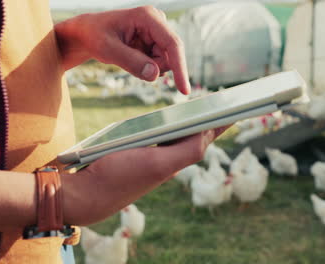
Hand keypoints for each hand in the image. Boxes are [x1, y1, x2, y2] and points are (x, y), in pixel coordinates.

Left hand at [55, 6, 190, 93]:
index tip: (184, 90)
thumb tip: (155, 75)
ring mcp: (157, 32)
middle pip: (170, 55)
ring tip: (127, 56)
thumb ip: (131, 62)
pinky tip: (132, 56)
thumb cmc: (95, 35)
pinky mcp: (155, 41)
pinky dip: (146, 66)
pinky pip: (158, 63)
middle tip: (128, 61)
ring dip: (148, 67)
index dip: (180, 68)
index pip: (172, 44)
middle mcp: (157, 22)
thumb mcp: (108, 50)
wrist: (88, 33)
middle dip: (153, 67)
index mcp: (148, 17)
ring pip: (165, 62)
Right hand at [61, 126, 230, 225]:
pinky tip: (171, 119)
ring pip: (177, 136)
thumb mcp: (160, 164)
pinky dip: (169, 125)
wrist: (86, 192)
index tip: (237, 109)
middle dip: (210, 121)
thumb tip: (209, 133)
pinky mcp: (134, 152)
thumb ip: (187, 151)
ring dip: (191, 123)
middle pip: (194, 136)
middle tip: (223, 104)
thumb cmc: (120, 177)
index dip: (222, 124)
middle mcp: (166, 159)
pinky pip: (158, 136)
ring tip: (204, 109)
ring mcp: (150, 156)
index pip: (205, 138)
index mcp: (176, 161)